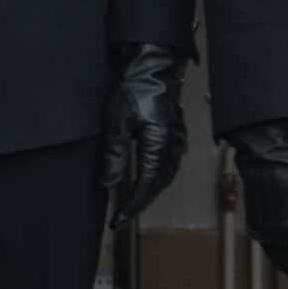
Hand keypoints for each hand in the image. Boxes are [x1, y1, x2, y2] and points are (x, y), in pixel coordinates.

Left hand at [101, 44, 189, 219]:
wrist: (152, 68)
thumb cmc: (134, 89)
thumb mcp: (116, 122)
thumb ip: (113, 155)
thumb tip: (109, 184)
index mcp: (159, 143)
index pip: (146, 185)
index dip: (132, 206)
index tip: (118, 219)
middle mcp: (173, 146)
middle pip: (159, 185)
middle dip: (140, 203)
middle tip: (121, 217)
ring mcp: (178, 141)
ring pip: (166, 177)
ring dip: (149, 193)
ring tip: (131, 204)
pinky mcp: (176, 136)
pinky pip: (169, 166)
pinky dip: (156, 179)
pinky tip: (145, 181)